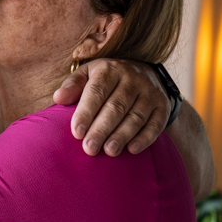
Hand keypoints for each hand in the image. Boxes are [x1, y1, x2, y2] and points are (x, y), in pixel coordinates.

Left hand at [52, 59, 169, 154]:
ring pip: (136, 116)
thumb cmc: (106, 79)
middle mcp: (132, 79)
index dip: (86, 112)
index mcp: (110, 69)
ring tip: (109, 151)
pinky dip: (145, 138)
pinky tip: (132, 149)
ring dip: (122, 136)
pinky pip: (155, 124)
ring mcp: (150, 92)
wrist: (144, 73)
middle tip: (89, 148)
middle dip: (102, 129)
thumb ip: (73, 85)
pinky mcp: (163, 106)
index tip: (76, 132)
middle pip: (116, 106)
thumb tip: (58, 98)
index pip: (96, 91)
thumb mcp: (88, 74)